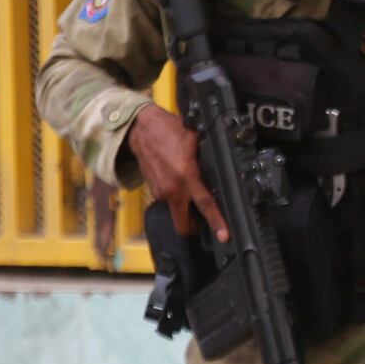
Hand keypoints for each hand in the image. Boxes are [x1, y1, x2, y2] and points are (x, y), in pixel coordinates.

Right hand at [129, 104, 228, 241]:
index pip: (205, 204)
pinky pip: (168, 200)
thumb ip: (206, 159)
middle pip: (183, 224)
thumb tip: (220, 171)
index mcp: (185, 176)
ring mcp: (160, 192)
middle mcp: (172, 189)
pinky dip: (176, 198)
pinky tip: (180, 184)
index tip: (224, 236)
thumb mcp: (195, 140)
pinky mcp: (153, 190)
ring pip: (176, 212)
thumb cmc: (169, 130)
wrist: (141, 127)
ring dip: (185, 209)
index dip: (216, 222)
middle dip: (194, 229)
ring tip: (193, 195)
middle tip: (205, 225)